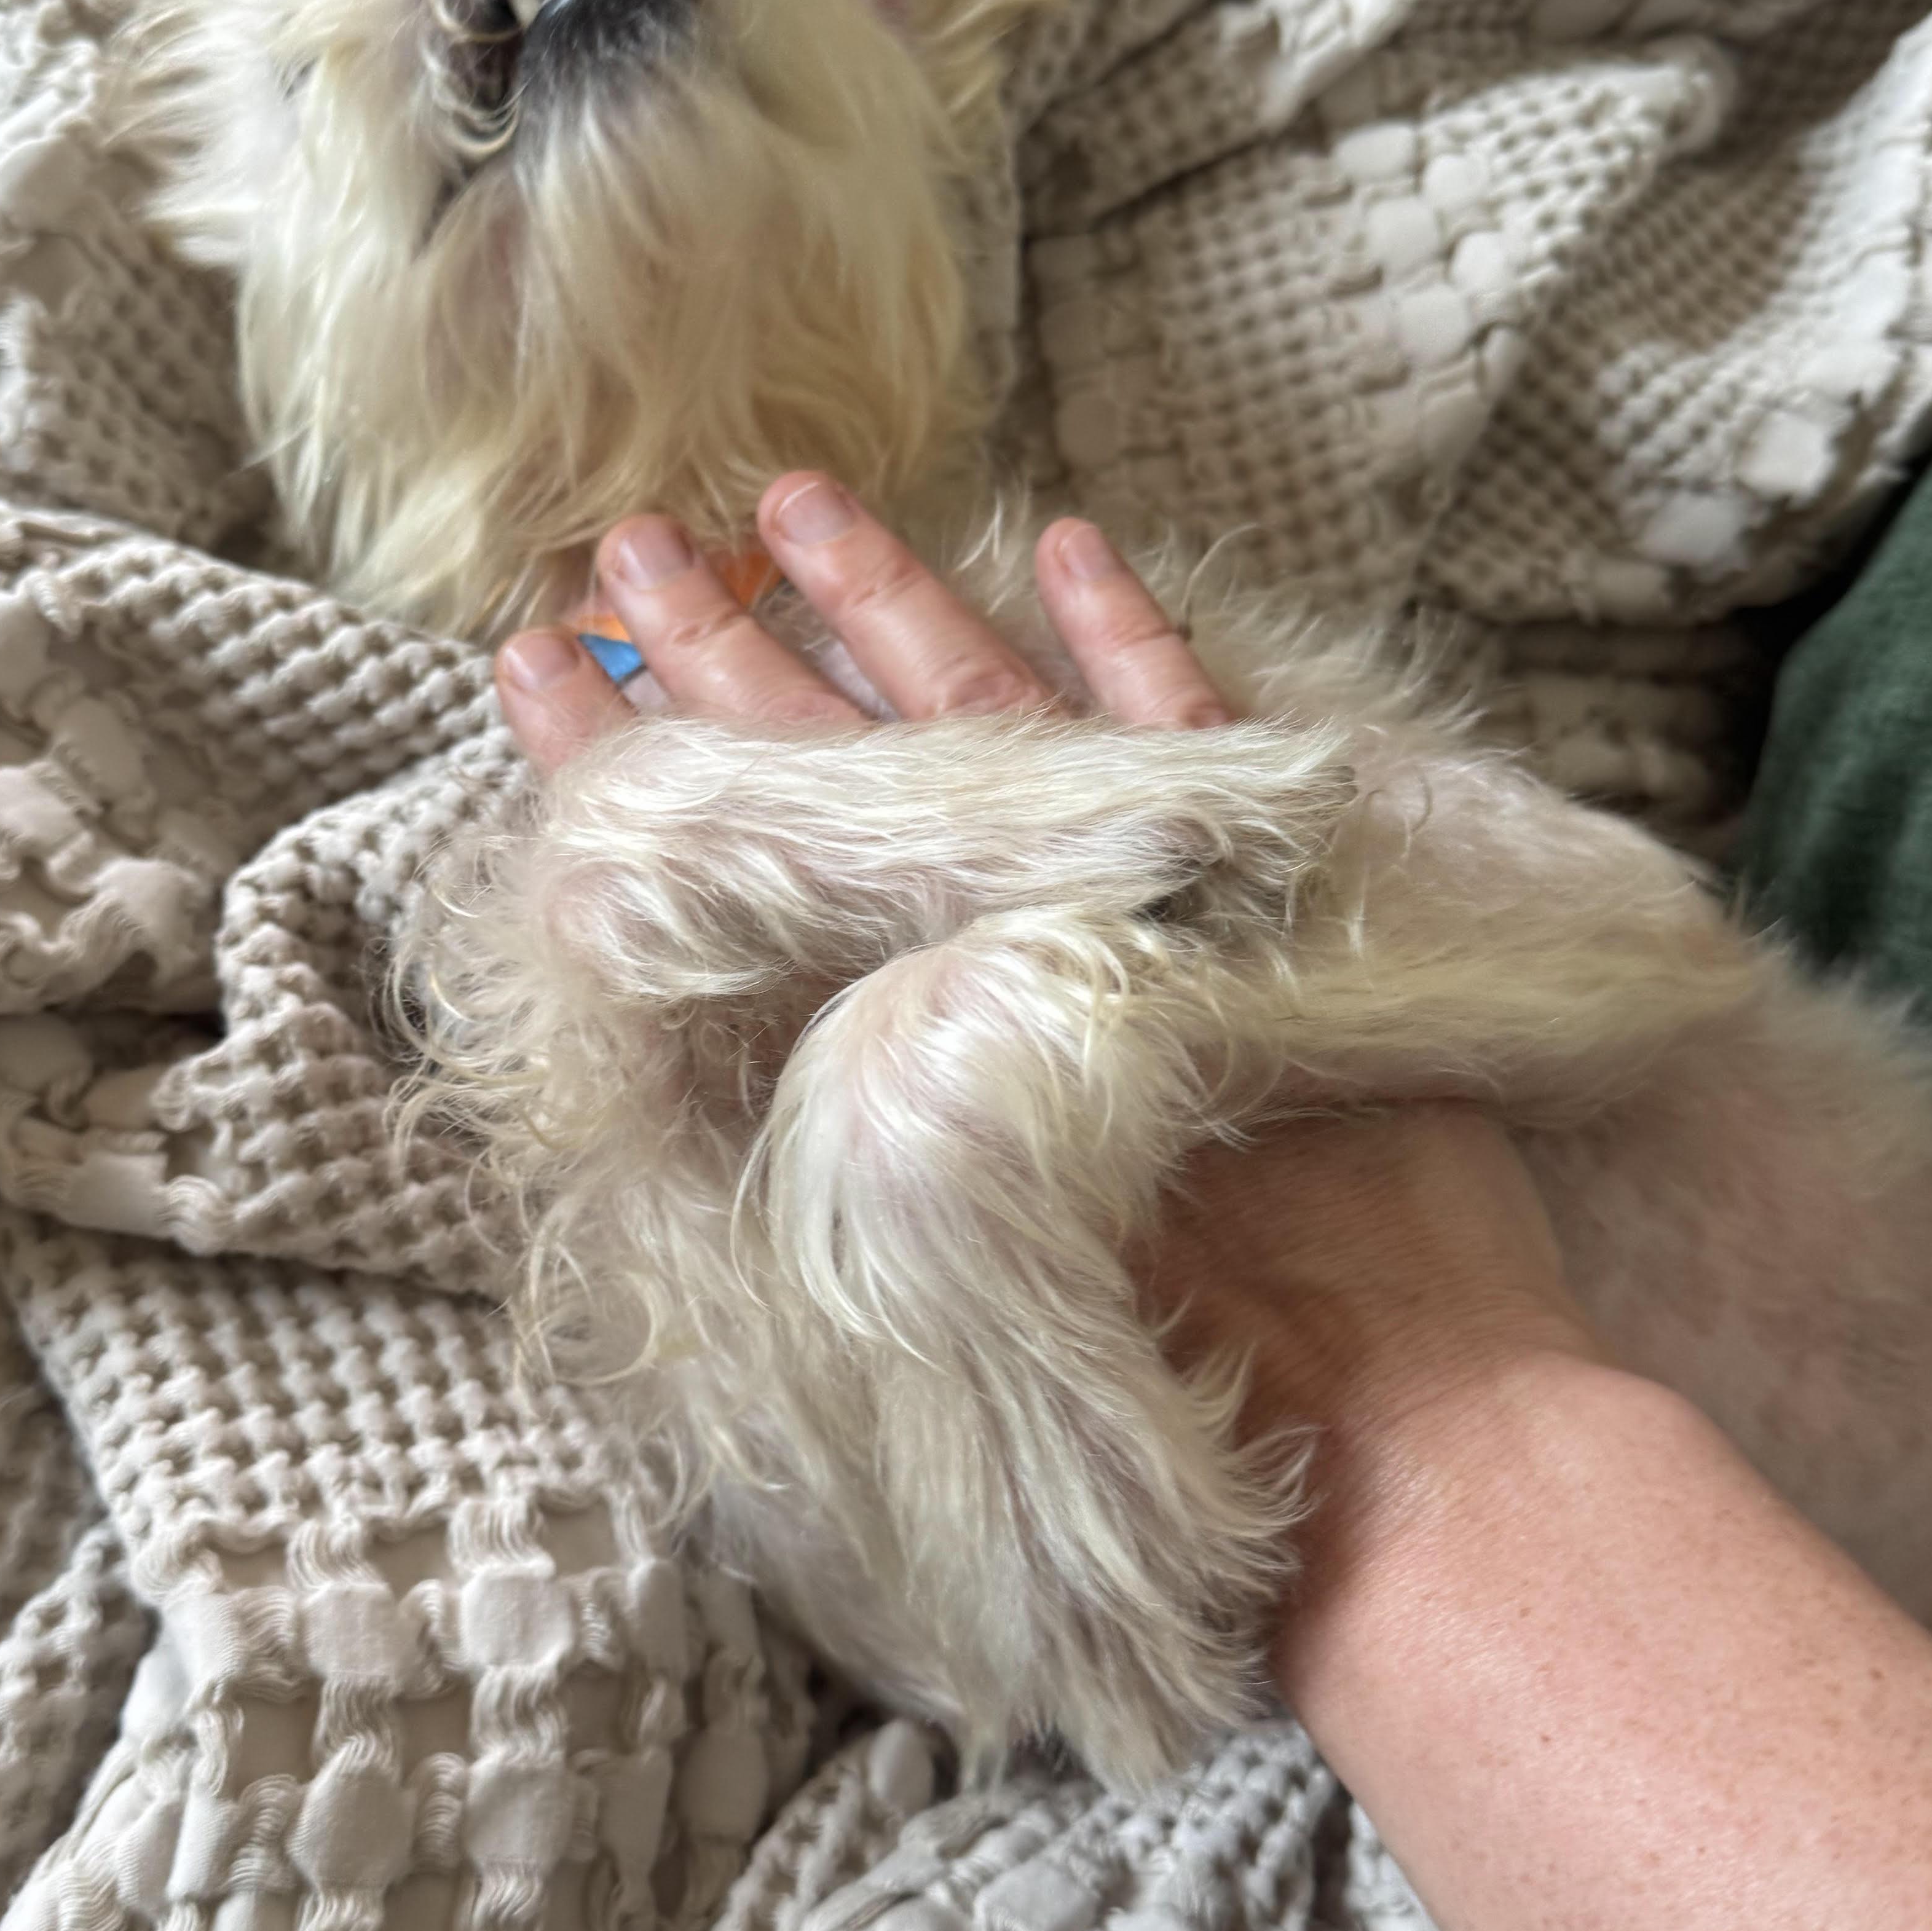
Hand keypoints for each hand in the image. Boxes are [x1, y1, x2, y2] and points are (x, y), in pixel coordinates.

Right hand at [492, 477, 1606, 1490]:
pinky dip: (1129, 633)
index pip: (737, 880)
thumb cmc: (1181, 1406)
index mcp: (907, 1064)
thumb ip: (855, 1181)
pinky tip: (1063, 542)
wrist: (1394, 1430)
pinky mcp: (1266, 898)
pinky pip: (1191, 730)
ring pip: (980, 714)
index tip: (537, 674)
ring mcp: (1130, 913)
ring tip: (779, 500)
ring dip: (877, 599)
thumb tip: (748, 1106)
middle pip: (836, 775)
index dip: (632, 780)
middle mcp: (998, 969)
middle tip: (614, 554)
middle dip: (718, 657)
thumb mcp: (969, 1289)